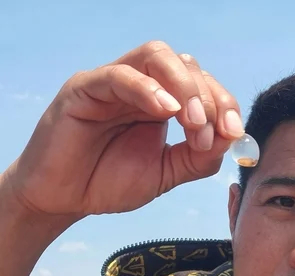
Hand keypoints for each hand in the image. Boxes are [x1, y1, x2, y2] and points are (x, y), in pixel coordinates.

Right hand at [2, 40, 243, 217]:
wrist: (61, 201)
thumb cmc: (107, 182)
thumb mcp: (164, 173)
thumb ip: (198, 157)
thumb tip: (232, 137)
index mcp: (160, 101)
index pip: (200, 83)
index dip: (223, 102)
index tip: (234, 131)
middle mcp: (139, 85)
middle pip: (184, 63)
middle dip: (206, 95)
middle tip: (209, 132)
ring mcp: (111, 82)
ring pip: (155, 55)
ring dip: (183, 85)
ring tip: (191, 122)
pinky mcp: (83, 88)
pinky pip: (118, 76)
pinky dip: (146, 88)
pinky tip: (164, 111)